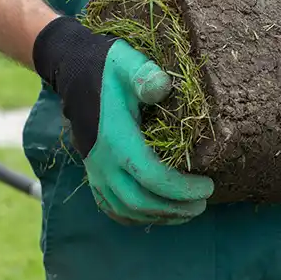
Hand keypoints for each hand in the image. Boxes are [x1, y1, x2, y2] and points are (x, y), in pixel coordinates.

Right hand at [33, 16, 214, 224]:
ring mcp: (95, 171)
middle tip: (203, 202)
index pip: (152, 178)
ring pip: (127, 210)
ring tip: (189, 209)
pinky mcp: (94, 174)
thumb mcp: (127, 63)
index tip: (208, 185)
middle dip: (176, 208)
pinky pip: (113, 207)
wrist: (73, 72)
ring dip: (160, 215)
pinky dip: (138, 216)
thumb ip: (145, 76)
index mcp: (116, 139)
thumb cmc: (107, 68)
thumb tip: (162, 87)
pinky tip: (160, 212)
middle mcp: (102, 162)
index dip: (182, 188)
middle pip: (141, 202)